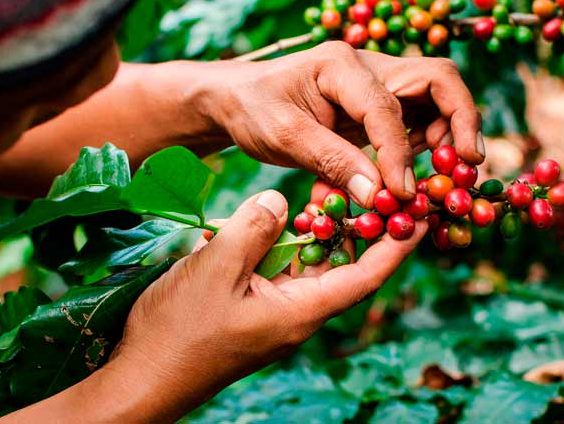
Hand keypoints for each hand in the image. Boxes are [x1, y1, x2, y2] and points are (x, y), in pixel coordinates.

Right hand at [96, 190, 425, 421]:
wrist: (142, 377)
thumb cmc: (180, 330)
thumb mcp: (218, 268)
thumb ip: (255, 227)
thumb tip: (281, 199)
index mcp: (302, 311)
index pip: (366, 275)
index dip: (396, 244)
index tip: (421, 214)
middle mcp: (297, 314)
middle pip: (343, 267)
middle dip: (359, 228)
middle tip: (370, 186)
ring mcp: (274, 313)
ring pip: (311, 267)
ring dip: (319, 232)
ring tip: (327, 192)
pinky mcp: (253, 310)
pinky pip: (282, 272)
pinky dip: (287, 244)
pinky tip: (277, 219)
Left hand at [196, 41, 484, 207]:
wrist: (237, 100)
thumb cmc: (254, 110)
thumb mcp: (283, 137)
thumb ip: (331, 162)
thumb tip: (380, 196)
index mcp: (341, 65)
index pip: (387, 107)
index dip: (399, 153)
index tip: (400, 194)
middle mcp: (368, 67)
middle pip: (437, 81)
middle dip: (460, 121)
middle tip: (469, 165)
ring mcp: (377, 85)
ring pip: (434, 100)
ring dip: (447, 136)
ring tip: (447, 176)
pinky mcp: (377, 106)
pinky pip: (415, 122)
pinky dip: (422, 148)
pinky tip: (411, 178)